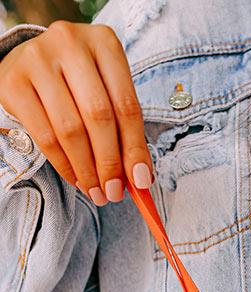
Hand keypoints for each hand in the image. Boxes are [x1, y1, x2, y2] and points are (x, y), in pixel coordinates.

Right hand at [0, 19, 152, 203]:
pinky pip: (45, 136)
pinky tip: (76, 178)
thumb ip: (125, 130)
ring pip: (70, 129)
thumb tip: (140, 177)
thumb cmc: (78, 83)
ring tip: (96, 191)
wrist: (30, 65)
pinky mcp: (14, 82)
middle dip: (110, 163)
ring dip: (87, 170)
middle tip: (114, 192)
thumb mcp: (107, 94)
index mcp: (104, 42)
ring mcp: (37, 59)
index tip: (140, 181)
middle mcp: (70, 42)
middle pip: (98, 116)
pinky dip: (64, 165)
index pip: (126, 105)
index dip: (135, 149)